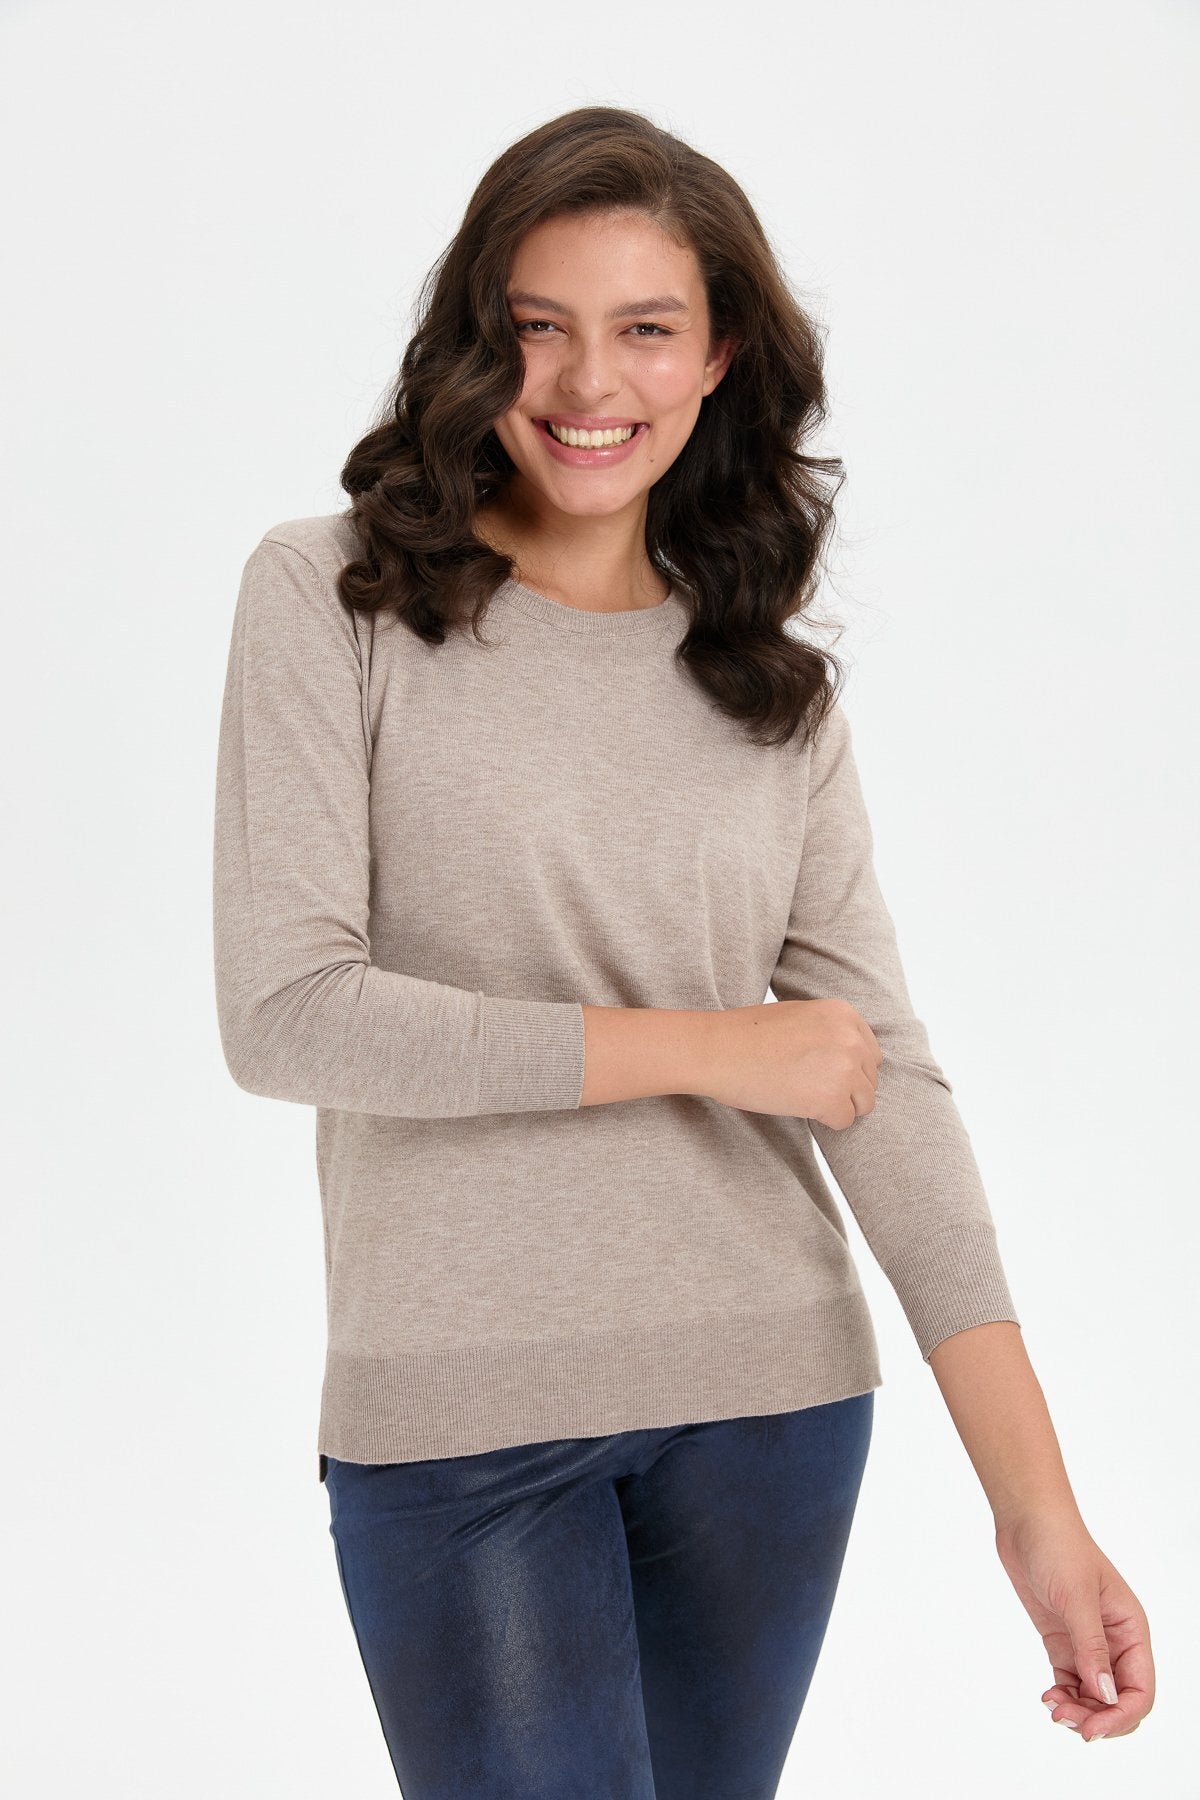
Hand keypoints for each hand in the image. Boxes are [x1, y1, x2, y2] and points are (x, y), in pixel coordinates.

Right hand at [701, 997, 880, 1126]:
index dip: (848, 1068)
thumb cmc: (747, 1034)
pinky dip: (825, 1121)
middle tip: (809, 1087)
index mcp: (844, 1014)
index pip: (870, 1053)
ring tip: (805, 1097)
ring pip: (864, 1103)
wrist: (717, 1050)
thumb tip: (850, 1059)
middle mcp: (851, 1038)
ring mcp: (844, 1069)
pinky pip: (845, 1121)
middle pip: (870, 1079)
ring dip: (839, 1105)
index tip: (822, 1072)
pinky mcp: (831, 1099)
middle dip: (845, 1088)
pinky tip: (799, 1106)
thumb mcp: (800, 1015)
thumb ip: (830, 1032)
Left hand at [993, 1511, 1154, 1741]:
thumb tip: (1105, 1695)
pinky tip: (1048, 1696)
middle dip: (1098, 1718)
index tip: (1091, 1728)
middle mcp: (1115, 1641)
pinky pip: (1071, 1681)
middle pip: (1119, 1699)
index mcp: (1131, 1630)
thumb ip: (1091, 1648)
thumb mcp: (1076, 1598)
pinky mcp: (1063, 1640)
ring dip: (1078, 1710)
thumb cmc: (1059, 1547)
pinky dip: (1064, 1695)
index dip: (1121, 1716)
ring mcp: (1088, 1642)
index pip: (1140, 1690)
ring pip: (1094, 1695)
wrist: (1026, 1521)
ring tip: (1053, 1708)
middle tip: (1065, 1720)